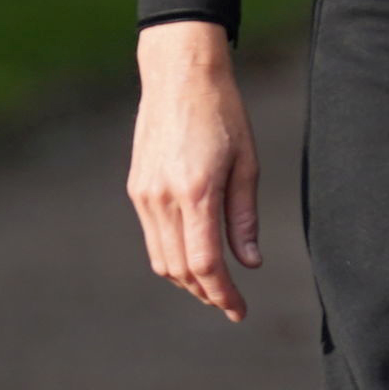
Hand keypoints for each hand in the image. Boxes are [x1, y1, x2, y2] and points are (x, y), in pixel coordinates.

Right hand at [129, 20, 260, 321]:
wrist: (180, 78)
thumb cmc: (224, 114)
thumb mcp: (248, 163)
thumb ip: (244, 217)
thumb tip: (250, 262)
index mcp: (197, 192)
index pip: (206, 263)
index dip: (223, 294)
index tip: (240, 311)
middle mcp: (164, 199)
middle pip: (180, 268)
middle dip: (207, 293)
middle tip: (231, 305)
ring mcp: (145, 195)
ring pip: (162, 258)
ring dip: (187, 280)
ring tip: (215, 288)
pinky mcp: (137, 189)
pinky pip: (153, 237)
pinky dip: (173, 256)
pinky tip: (194, 257)